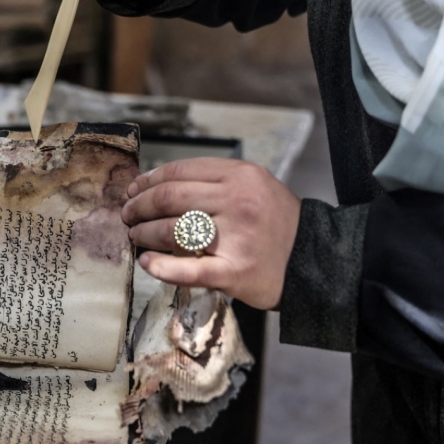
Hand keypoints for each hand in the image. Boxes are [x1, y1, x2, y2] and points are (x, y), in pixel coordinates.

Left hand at [121, 158, 301, 309]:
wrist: (315, 260)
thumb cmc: (276, 223)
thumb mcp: (253, 186)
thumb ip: (212, 182)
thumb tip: (153, 184)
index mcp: (240, 176)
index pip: (179, 172)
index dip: (147, 182)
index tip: (133, 191)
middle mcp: (238, 202)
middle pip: (169, 198)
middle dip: (138, 207)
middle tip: (128, 216)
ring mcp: (236, 238)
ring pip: (172, 230)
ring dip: (144, 233)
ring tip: (136, 237)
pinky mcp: (235, 271)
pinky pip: (188, 270)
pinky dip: (161, 267)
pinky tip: (146, 263)